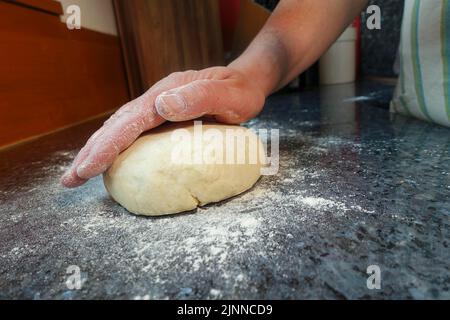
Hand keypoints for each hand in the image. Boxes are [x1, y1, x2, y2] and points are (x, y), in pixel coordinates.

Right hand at [60, 66, 265, 187]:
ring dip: (97, 151)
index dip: (107, 146)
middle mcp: (155, 100)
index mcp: (166, 94)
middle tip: (69, 180)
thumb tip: (163, 105)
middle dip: (91, 153)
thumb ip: (201, 97)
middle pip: (115, 126)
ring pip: (119, 129)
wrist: (244, 82)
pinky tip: (107, 160)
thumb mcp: (229, 94)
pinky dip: (114, 148)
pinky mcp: (160, 118)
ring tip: (78, 174)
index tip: (88, 167)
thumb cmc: (240, 92)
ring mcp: (156, 108)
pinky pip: (131, 133)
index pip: (129, 122)